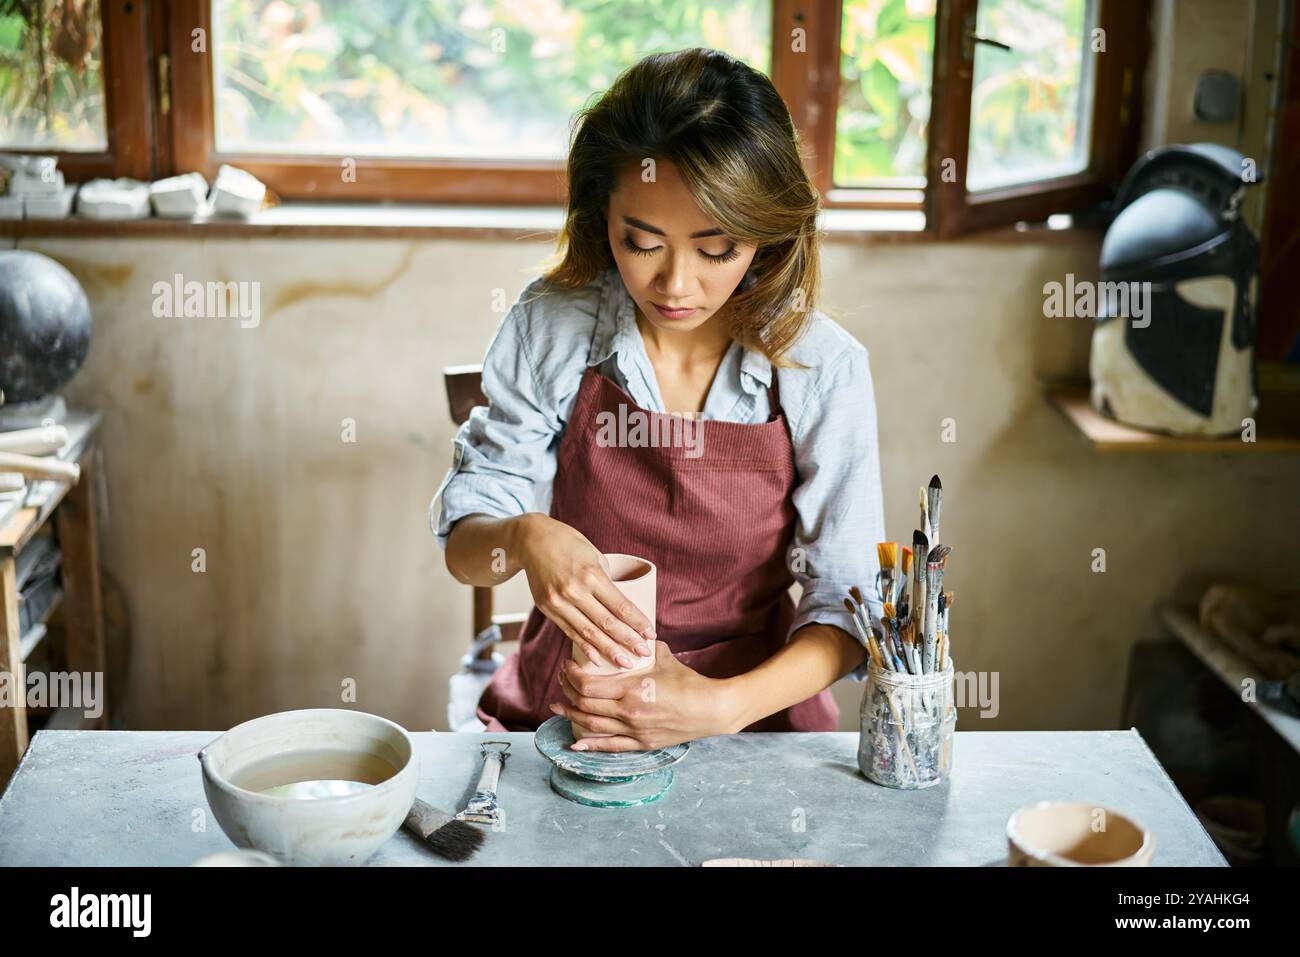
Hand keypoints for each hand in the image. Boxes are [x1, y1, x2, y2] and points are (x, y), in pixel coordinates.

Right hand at [515, 514, 655, 669]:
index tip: (651, 634)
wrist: (532, 540)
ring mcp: (559, 602)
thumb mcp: (594, 555)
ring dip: (609, 650)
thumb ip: (606, 581)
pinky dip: (585, 647)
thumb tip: (621, 606)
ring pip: (588, 632)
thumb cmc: (568, 543)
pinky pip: (570, 632)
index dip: (637, 623)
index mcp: (591, 574)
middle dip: (628, 641)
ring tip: (625, 663)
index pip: (620, 606)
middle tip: (644, 653)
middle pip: (607, 623)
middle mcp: (575, 590)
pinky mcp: (548, 609)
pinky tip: (598, 659)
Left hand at [550, 642, 736, 750]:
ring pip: (592, 726)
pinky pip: (610, 746)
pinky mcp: (642, 743)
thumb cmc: (689, 682)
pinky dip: (590, 744)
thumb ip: (643, 648)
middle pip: (585, 705)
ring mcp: (634, 731)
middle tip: (562, 682)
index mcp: (631, 689)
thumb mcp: (664, 658)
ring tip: (559, 707)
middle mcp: (628, 712)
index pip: (588, 685)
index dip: (571, 677)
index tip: (566, 667)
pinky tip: (576, 742)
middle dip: (568, 692)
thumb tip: (632, 635)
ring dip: (572, 716)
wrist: (711, 709)